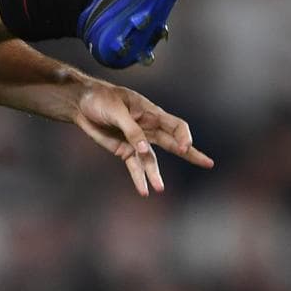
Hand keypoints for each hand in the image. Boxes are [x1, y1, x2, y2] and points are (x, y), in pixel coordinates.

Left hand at [71, 79, 213, 196]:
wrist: (81, 104)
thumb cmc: (100, 99)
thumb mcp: (115, 110)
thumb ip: (131, 129)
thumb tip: (144, 149)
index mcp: (150, 112)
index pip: (175, 125)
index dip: (183, 136)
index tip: (184, 147)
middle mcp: (148, 128)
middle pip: (173, 143)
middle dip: (190, 153)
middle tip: (208, 163)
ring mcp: (137, 141)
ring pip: (152, 160)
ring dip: (155, 174)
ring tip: (159, 188)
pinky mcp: (124, 150)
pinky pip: (135, 166)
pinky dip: (138, 178)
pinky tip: (144, 191)